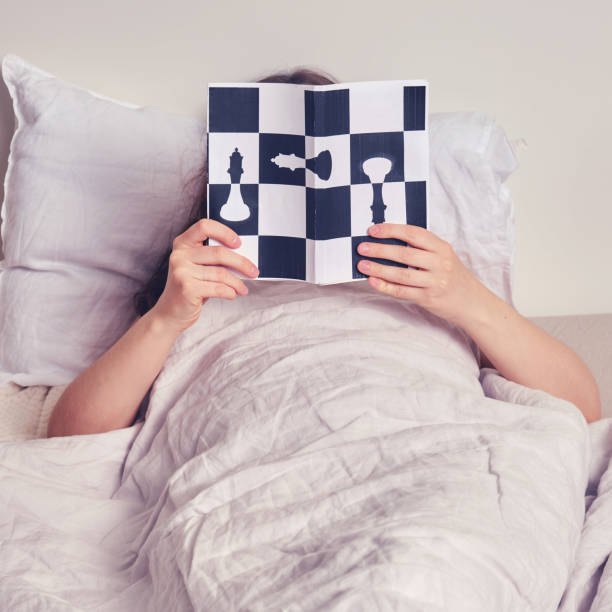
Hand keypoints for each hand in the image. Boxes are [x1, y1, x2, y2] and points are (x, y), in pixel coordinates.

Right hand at [151, 219, 258, 332]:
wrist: (170, 314)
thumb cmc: (189, 288)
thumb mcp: (197, 268)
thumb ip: (213, 258)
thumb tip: (242, 257)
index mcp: (182, 244)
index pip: (204, 226)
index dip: (224, 232)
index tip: (238, 243)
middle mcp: (179, 255)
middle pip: (219, 253)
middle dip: (241, 263)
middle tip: (253, 271)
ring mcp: (181, 272)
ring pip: (221, 273)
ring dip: (237, 283)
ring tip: (242, 289)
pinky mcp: (187, 288)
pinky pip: (218, 288)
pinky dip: (230, 292)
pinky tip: (232, 294)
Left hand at [356, 223, 485, 325]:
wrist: (472, 302)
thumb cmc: (452, 276)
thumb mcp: (443, 256)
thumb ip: (421, 248)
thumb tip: (387, 242)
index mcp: (441, 248)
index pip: (413, 234)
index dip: (392, 230)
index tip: (373, 231)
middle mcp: (439, 263)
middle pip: (405, 254)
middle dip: (380, 250)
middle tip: (362, 248)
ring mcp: (434, 282)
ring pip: (402, 274)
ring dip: (379, 269)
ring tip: (362, 265)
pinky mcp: (428, 298)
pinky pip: (402, 291)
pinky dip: (385, 286)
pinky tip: (373, 281)